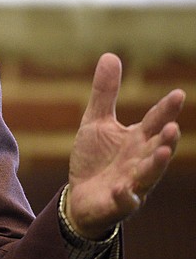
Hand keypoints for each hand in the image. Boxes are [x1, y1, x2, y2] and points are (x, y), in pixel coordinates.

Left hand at [66, 53, 184, 238]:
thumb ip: (105, 93)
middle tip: (173, 126)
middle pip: (158, 148)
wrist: (81, 197)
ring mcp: (132, 183)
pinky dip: (126, 196)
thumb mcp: (96, 122)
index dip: (166, 110)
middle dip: (167, 139)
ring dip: (156, 164)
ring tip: (163, 152)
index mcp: (137, 140)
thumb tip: (110, 55)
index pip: (155, 122)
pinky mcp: (117, 202)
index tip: (178, 93)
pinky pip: (124, 201)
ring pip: (149, 175)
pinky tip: (124, 189)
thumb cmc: (96, 159)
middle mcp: (140, 161)